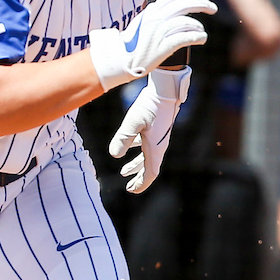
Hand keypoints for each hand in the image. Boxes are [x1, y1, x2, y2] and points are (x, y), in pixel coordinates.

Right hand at [88, 0, 215, 91]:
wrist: (122, 61)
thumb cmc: (134, 43)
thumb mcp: (144, 23)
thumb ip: (157, 13)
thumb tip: (170, 7)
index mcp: (152, 11)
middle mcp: (155, 18)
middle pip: (183, 4)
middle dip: (202, 3)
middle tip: (213, 8)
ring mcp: (159, 32)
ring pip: (186, 21)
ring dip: (198, 26)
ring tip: (201, 32)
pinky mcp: (162, 47)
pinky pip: (185, 37)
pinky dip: (196, 37)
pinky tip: (201, 38)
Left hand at [109, 68, 190, 192]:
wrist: (166, 89)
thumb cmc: (150, 105)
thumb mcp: (133, 122)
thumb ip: (123, 138)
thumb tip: (114, 155)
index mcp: (155, 148)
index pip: (150, 173)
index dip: (141, 184)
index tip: (131, 190)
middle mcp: (159, 145)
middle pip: (149, 167)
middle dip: (138, 178)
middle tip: (128, 186)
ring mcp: (159, 136)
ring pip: (147, 156)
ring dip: (136, 165)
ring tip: (123, 171)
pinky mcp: (157, 127)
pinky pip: (147, 145)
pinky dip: (137, 150)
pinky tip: (129, 146)